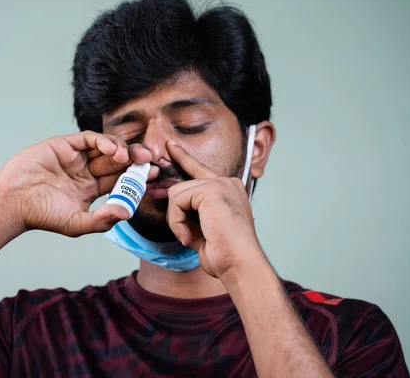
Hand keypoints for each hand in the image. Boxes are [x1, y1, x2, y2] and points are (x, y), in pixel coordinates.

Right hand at [0, 131, 156, 236]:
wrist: (12, 202)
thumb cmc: (41, 215)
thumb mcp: (76, 223)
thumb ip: (103, 220)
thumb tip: (128, 213)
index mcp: (90, 189)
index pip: (119, 180)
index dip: (136, 178)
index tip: (152, 177)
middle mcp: (85, 171)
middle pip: (117, 162)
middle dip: (135, 160)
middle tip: (150, 161)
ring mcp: (76, 157)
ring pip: (106, 148)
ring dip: (122, 150)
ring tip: (131, 157)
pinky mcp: (65, 145)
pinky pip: (89, 139)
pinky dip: (104, 142)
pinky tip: (114, 151)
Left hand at [165, 140, 262, 277]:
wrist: (239, 263)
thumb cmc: (224, 253)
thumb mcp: (203, 228)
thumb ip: (190, 213)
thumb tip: (170, 203)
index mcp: (228, 189)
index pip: (199, 170)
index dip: (183, 158)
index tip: (170, 147)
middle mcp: (226, 182)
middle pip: (182, 186)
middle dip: (175, 212)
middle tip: (183, 234)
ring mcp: (220, 184)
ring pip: (176, 194)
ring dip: (176, 221)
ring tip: (189, 238)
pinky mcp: (211, 190)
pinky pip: (177, 201)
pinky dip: (177, 222)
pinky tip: (188, 237)